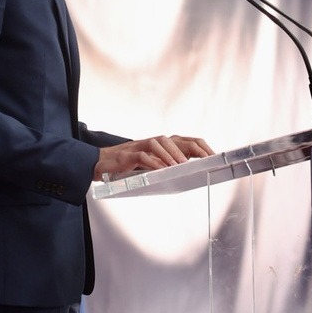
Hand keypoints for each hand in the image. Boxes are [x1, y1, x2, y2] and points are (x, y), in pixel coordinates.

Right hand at [94, 135, 213, 179]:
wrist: (99, 164)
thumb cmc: (126, 166)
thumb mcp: (149, 165)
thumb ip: (164, 166)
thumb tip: (185, 173)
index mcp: (159, 145)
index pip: (184, 140)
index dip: (199, 146)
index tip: (212, 156)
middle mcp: (151, 142)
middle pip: (175, 138)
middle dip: (192, 147)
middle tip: (204, 159)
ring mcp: (139, 146)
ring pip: (160, 142)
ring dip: (172, 153)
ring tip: (181, 165)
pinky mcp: (128, 155)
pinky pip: (143, 155)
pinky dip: (153, 161)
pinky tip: (161, 169)